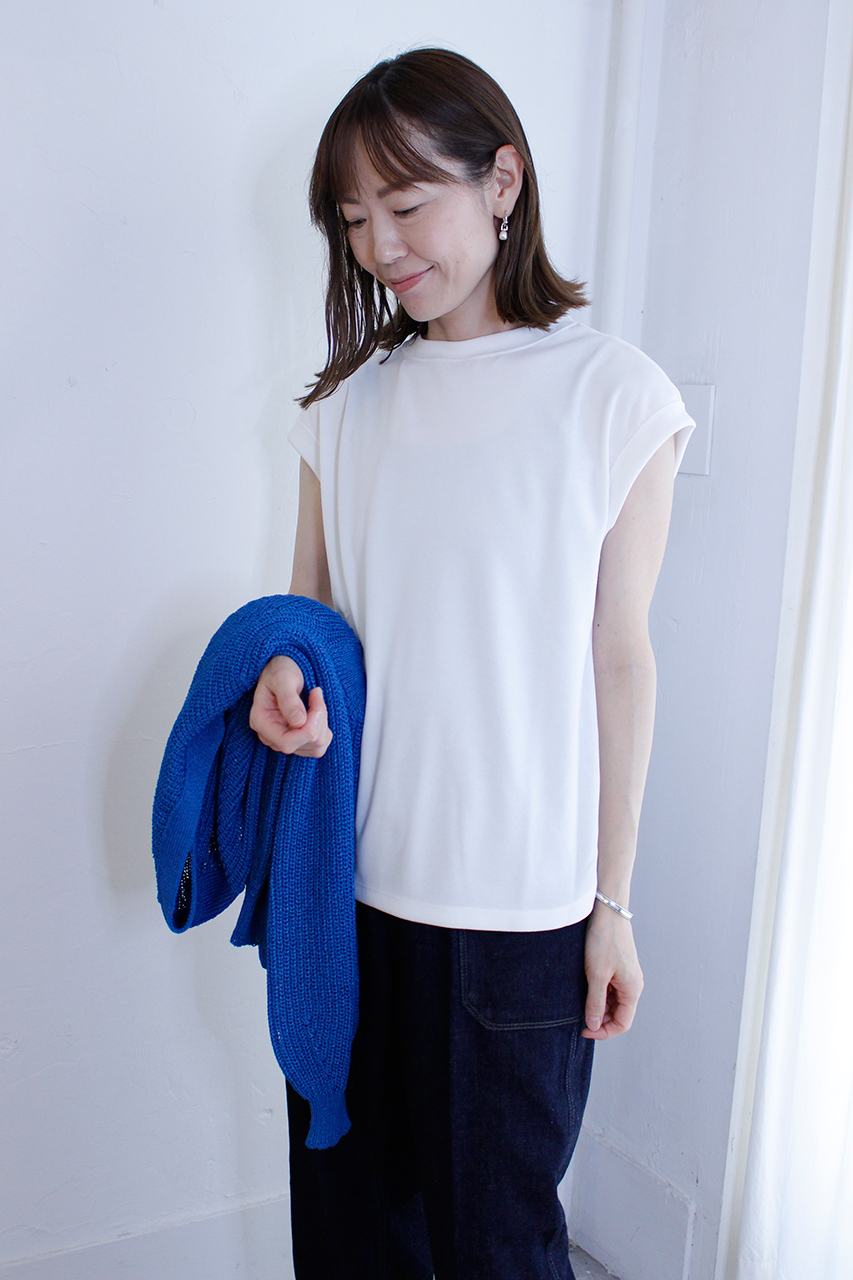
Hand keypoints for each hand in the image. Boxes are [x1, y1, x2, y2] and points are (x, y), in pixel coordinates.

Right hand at [249, 654, 332, 756]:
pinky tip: (317, 712)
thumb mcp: (283, 678)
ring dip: (323, 723)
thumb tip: (299, 721)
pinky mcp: (297, 741)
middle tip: (316, 694)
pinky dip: (324, 730)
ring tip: (316, 700)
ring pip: (315, 747)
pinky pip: (319, 747)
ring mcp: (283, 740)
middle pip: (302, 744)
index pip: (286, 742)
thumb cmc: (280, 670)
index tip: (315, 698)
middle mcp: (270, 736)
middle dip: (317, 720)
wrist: (282, 669)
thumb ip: (289, 699)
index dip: (308, 728)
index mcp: (261, 721)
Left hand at [581, 902, 643, 1039]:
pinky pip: (611, 989)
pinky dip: (599, 994)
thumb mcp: (597, 975)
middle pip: (619, 1014)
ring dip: (599, 1007)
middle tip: (579, 1018)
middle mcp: (633, 985)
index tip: (584, 1030)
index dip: (604, 1032)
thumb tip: (595, 1026)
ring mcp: (627, 976)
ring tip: (580, 1003)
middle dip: (601, 1020)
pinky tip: (585, 989)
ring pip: (614, 1002)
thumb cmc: (605, 941)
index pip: (623, 1024)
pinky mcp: (619, 967)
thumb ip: (596, 1003)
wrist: (608, 912)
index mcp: (633, 990)